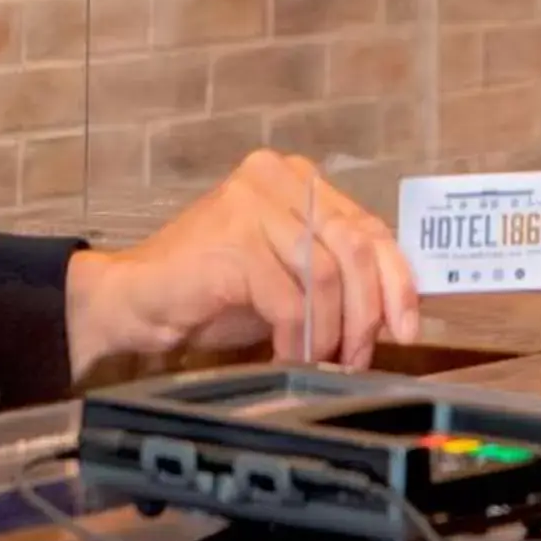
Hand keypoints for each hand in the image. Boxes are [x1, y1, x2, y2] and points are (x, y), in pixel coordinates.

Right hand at [64, 151, 421, 375]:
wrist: (134, 299)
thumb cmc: (210, 290)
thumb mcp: (287, 275)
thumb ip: (335, 273)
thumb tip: (394, 308)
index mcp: (296, 179)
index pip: (370, 227)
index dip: (397, 281)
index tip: (406, 327)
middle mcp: (276, 180)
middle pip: (356, 247)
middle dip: (368, 312)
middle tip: (361, 356)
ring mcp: (252, 206)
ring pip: (328, 275)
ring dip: (333, 331)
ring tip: (325, 361)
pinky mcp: (232, 242)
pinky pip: (290, 300)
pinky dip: (298, 339)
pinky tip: (290, 356)